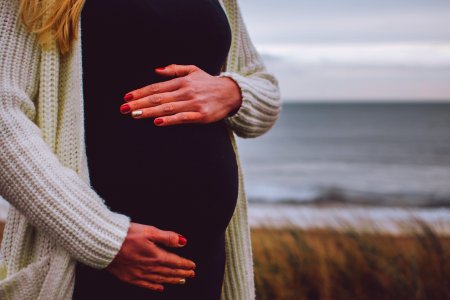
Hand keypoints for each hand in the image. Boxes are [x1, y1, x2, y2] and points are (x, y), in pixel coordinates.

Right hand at [106, 222, 195, 292]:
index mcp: (155, 256)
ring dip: (172, 280)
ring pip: (160, 279)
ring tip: (181, 280)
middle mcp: (149, 267)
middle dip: (182, 273)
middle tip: (191, 274)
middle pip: (169, 272)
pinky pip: (146, 285)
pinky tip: (160, 288)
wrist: (104, 244)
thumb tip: (183, 241)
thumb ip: (167, 237)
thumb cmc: (125, 235)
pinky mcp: (129, 278)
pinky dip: (155, 287)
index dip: (185, 264)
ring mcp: (139, 274)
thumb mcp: (149, 231)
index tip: (193, 266)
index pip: (174, 262)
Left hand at [119, 64, 242, 125]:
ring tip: (134, 115)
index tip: (127, 97)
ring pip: (167, 108)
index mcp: (182, 81)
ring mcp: (193, 103)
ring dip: (149, 112)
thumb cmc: (209, 83)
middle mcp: (185, 91)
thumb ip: (175, 69)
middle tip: (124, 108)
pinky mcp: (201, 115)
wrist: (232, 93)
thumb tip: (156, 70)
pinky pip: (182, 118)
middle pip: (158, 98)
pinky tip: (158, 122)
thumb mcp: (193, 70)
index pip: (156, 87)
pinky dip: (170, 120)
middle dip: (139, 103)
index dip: (140, 92)